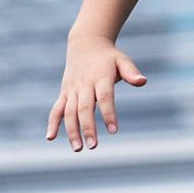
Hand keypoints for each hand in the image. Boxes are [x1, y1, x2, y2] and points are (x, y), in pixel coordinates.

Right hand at [46, 34, 146, 149]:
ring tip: (77, 148)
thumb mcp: (122, 60)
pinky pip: (56, 109)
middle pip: (84, 108)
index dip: (108, 114)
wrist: (85, 44)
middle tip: (93, 146)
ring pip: (69, 112)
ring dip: (72, 130)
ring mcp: (72, 90)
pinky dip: (52, 123)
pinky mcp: (64, 93)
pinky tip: (50, 137)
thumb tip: (143, 82)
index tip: (113, 130)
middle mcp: (84, 85)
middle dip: (88, 128)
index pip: (104, 97)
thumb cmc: (108, 57)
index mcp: (100, 77)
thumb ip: (131, 72)